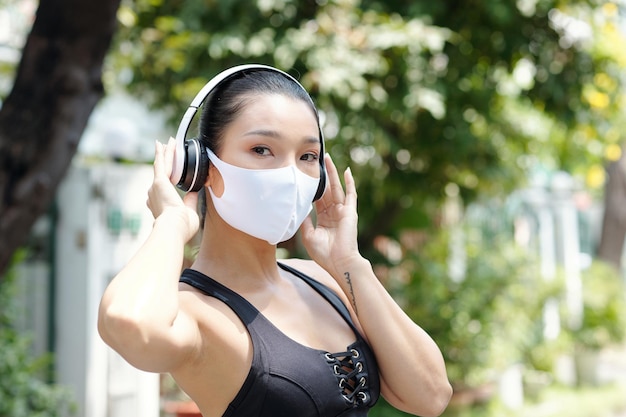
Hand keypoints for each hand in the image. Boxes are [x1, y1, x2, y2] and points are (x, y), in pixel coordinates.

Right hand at [146, 138, 199, 241]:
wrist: (174, 227)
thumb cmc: (182, 227)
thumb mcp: (188, 213)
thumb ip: (190, 202)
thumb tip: (194, 193)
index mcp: (159, 205)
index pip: (160, 192)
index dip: (163, 184)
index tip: (165, 180)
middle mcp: (153, 195)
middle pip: (160, 174)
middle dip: (162, 162)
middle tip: (163, 151)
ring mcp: (155, 188)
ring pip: (160, 166)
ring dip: (163, 153)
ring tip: (165, 143)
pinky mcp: (159, 181)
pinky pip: (162, 163)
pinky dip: (162, 153)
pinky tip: (162, 143)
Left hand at [301, 154, 361, 277]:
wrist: (339, 263)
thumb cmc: (324, 253)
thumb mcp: (308, 235)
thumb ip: (304, 221)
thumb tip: (298, 208)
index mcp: (324, 219)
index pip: (317, 199)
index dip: (312, 188)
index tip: (305, 175)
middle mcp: (333, 213)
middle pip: (326, 190)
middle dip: (322, 175)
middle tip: (315, 159)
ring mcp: (343, 211)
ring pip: (336, 188)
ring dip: (332, 173)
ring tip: (327, 158)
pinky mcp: (350, 211)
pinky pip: (351, 194)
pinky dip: (349, 182)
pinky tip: (347, 171)